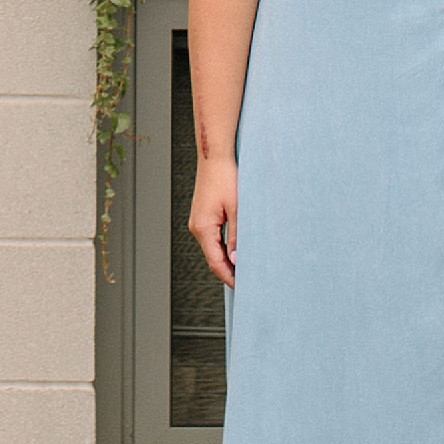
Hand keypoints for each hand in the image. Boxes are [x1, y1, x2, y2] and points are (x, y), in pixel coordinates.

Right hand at [188, 151, 238, 286]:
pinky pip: (212, 238)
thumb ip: (237, 236)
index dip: (229, 277)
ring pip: (212, 249)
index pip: (215, 262)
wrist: (215, 156)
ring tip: (244, 269)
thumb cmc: (226, 177)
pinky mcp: (202, 216)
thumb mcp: (237, 209)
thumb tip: (236, 260)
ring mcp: (198, 221)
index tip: (242, 287)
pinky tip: (234, 251)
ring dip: (226, 260)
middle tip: (247, 282)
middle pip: (212, 258)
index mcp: (203, 228)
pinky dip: (222, 248)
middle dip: (228, 271)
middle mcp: (196, 227)